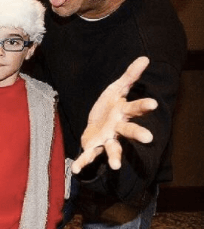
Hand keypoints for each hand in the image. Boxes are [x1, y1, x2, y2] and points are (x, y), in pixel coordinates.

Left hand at [71, 56, 156, 173]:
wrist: (96, 125)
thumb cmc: (109, 107)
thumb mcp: (117, 89)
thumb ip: (130, 76)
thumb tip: (145, 58)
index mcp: (123, 112)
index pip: (136, 107)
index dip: (144, 105)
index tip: (153, 103)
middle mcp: (118, 128)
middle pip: (130, 131)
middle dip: (138, 133)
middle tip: (149, 138)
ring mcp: (107, 139)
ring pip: (114, 148)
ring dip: (115, 157)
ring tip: (117, 166)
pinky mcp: (94, 147)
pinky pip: (89, 156)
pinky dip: (82, 163)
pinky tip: (74, 170)